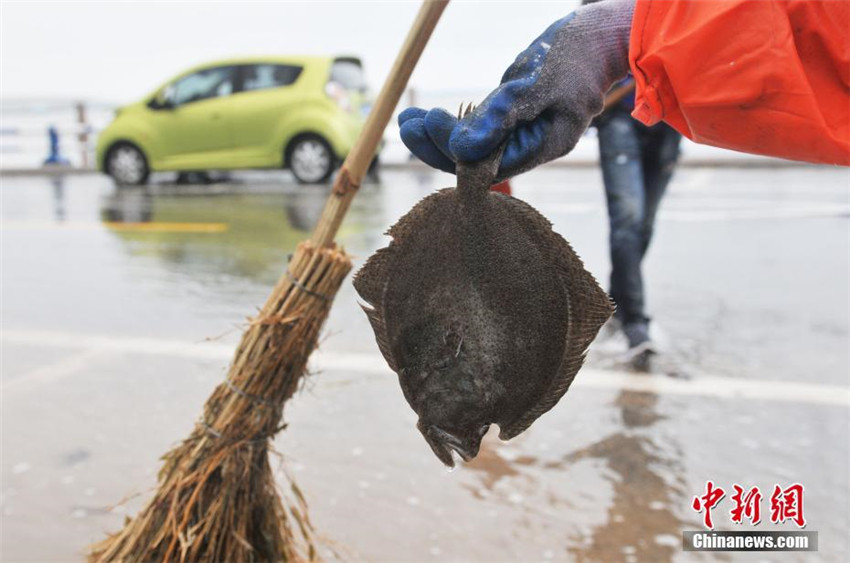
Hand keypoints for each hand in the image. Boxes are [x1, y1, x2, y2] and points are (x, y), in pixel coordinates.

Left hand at [399, 0, 633, 177]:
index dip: (453, 150)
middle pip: (475, 161)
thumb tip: (460, 149)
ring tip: (406, 120)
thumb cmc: (577, 56)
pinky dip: (451, 123)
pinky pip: (476, 129)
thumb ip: (502, 117)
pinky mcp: (511, 119)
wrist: (600, 36)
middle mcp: (527, 147)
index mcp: (542, 147)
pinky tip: (423, 115)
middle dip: (437, 145)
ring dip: (437, 135)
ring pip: (471, 146)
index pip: (488, 164)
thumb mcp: (538, 84)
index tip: (429, 123)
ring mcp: (519, 134)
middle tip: (405, 125)